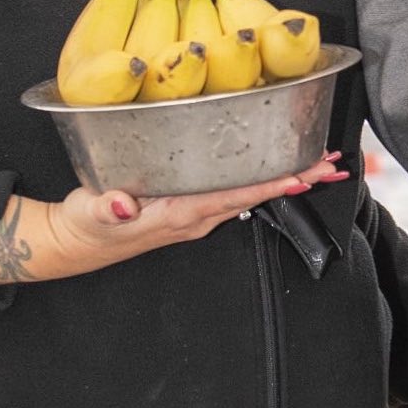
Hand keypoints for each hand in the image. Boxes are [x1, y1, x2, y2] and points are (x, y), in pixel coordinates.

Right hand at [0, 153, 346, 284]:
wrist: (74, 244)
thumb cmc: (84, 225)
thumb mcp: (90, 213)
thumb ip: (108, 208)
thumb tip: (124, 206)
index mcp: (178, 213)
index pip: (233, 196)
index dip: (268, 186)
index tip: (302, 176)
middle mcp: (195, 217)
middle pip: (254, 194)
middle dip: (295, 179)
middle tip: (334, 164)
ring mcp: (195, 214)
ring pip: (249, 193)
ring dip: (285, 179)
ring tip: (320, 163)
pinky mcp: (189, 207)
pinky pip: (234, 191)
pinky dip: (262, 179)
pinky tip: (278, 167)